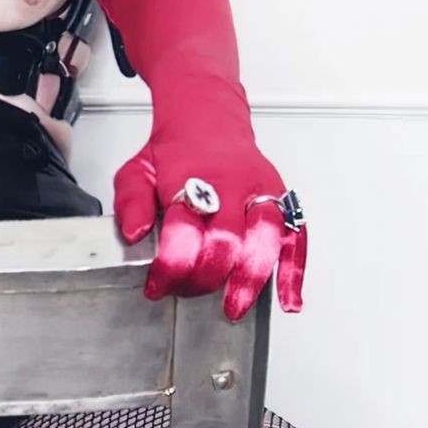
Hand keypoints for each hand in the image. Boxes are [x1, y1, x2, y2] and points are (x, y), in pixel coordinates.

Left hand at [111, 128, 305, 321]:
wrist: (209, 122)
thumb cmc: (177, 153)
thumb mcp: (138, 170)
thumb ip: (131, 201)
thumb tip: (135, 232)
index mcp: (192, 176)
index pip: (184, 229)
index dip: (171, 266)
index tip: (158, 285)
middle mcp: (232, 183)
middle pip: (227, 237)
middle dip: (208, 275)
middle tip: (190, 292)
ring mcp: (261, 191)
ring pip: (266, 236)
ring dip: (251, 276)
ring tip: (235, 306)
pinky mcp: (283, 199)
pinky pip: (296, 236)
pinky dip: (294, 271)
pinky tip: (288, 299)